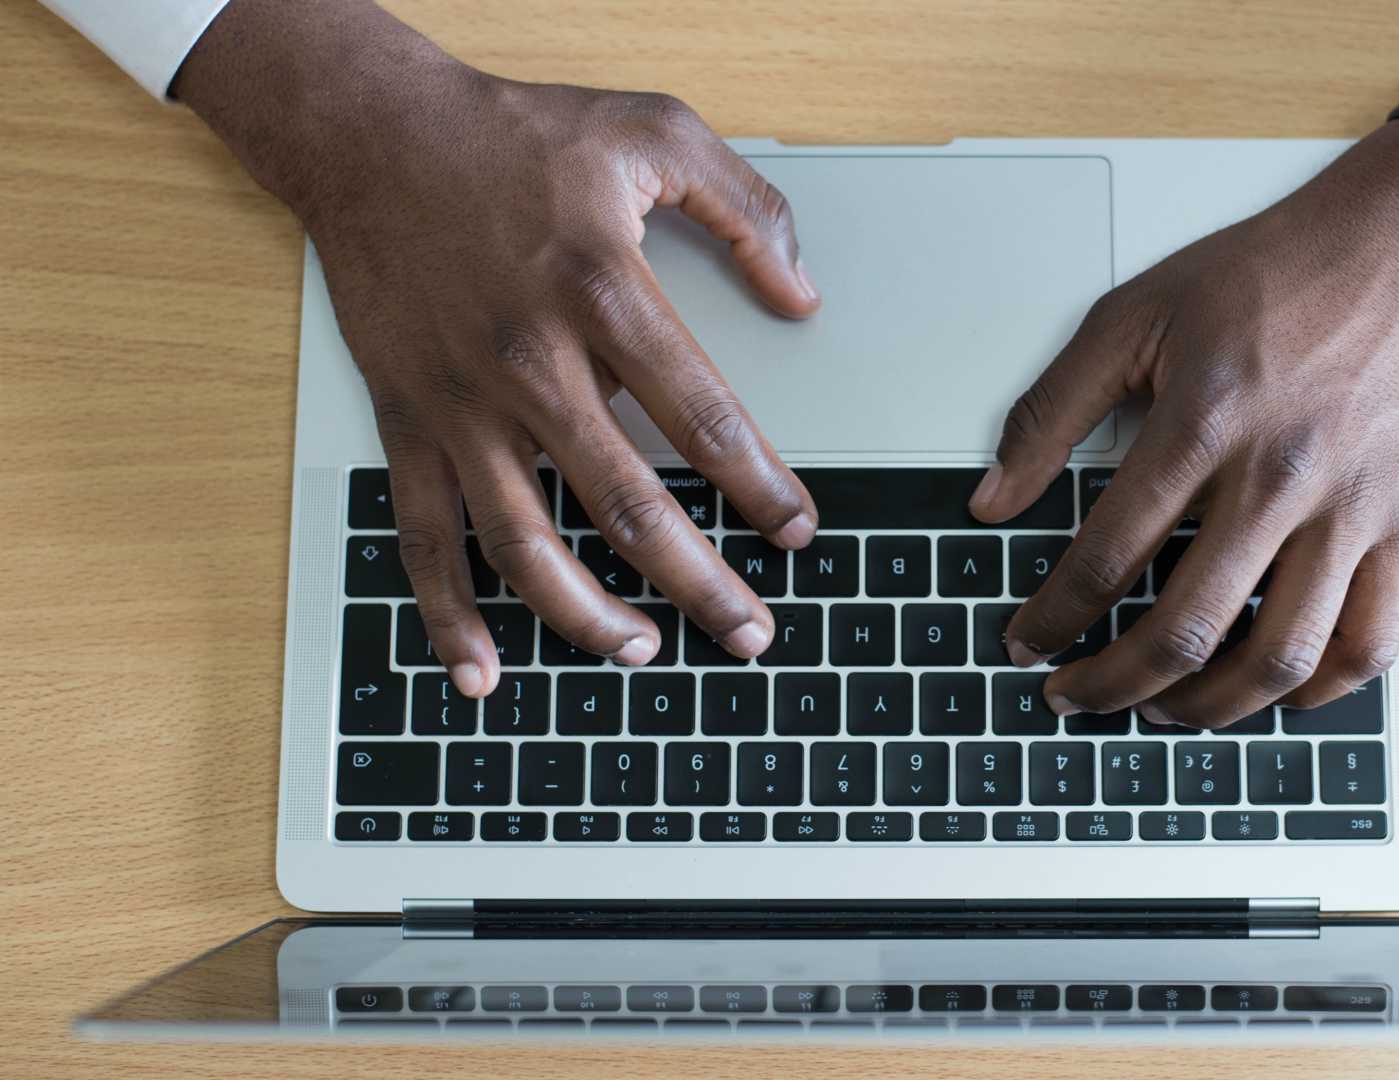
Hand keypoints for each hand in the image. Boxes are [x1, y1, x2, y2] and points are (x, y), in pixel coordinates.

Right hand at [177, 1, 820, 696]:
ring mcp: (462, 404)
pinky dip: (447, 613)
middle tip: (751, 634)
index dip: (761, 487)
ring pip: (526, 542)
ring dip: (587, 616)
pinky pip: (424, 537)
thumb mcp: (651, 130)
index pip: (703, 418)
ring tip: (645, 652)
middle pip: (628, 504)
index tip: (798, 531)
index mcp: (602, 291)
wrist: (370, 133)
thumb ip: (744, 208)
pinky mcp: (407, 422)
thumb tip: (803, 294)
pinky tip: (482, 671)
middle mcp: (531, 362)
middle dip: (699, 583)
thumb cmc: (515, 134)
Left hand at [969, 122, 1398, 726]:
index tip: (1026, 642)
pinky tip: (1273, 693)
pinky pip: (1370, 642)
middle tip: (1074, 696)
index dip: (1052, 617)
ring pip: (1279, 657)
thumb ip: (1051, 409)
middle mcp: (1280, 477)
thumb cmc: (1271, 276)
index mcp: (1203, 424)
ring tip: (1162, 710)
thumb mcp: (1133, 314)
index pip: (1106, 557)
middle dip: (1111, 683)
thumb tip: (992, 497)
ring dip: (1208, 707)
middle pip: (1184, 628)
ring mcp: (1351, 510)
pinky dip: (1318, 690)